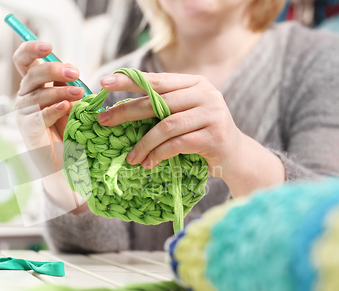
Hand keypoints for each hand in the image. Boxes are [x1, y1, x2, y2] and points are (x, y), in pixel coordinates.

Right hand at [13, 41, 88, 211]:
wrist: (64, 161)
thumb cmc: (68, 127)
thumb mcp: (70, 101)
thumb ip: (66, 84)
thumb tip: (69, 68)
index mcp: (33, 85)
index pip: (23, 60)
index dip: (31, 49)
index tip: (48, 46)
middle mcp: (24, 96)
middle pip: (32, 74)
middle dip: (53, 69)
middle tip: (75, 73)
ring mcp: (23, 114)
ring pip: (37, 95)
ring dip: (60, 92)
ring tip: (79, 94)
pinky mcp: (28, 131)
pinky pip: (38, 117)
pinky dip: (52, 110)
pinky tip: (65, 107)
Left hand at [97, 72, 284, 196]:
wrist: (235, 156)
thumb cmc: (200, 134)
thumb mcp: (183, 114)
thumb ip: (161, 107)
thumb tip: (117, 111)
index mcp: (194, 83)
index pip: (156, 79)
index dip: (129, 80)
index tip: (104, 83)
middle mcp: (205, 93)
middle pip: (157, 101)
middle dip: (126, 111)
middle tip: (103, 121)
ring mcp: (212, 114)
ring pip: (166, 126)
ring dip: (143, 143)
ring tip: (130, 157)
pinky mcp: (214, 136)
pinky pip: (177, 144)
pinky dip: (158, 154)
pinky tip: (147, 163)